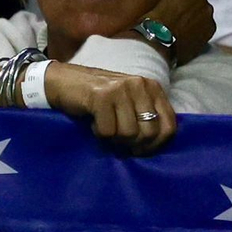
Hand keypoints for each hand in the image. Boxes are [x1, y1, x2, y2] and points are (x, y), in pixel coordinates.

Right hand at [44, 61, 176, 152]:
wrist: (62, 81)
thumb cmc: (98, 97)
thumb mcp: (129, 101)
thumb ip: (146, 115)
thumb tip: (156, 145)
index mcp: (152, 87)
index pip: (169, 126)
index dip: (156, 145)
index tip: (140, 150)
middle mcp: (139, 84)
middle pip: (149, 133)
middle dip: (133, 144)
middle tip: (119, 142)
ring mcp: (120, 89)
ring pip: (128, 133)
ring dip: (114, 139)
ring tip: (105, 129)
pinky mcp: (101, 96)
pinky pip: (107, 131)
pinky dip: (99, 134)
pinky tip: (93, 123)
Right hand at [140, 0, 213, 64]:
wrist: (157, 41)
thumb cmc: (151, 19)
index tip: (169, 5)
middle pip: (195, 0)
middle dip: (187, 7)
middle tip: (174, 17)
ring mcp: (207, 12)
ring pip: (201, 13)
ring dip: (193, 18)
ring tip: (180, 28)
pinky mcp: (211, 28)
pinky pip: (205, 27)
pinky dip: (198, 30)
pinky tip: (186, 36)